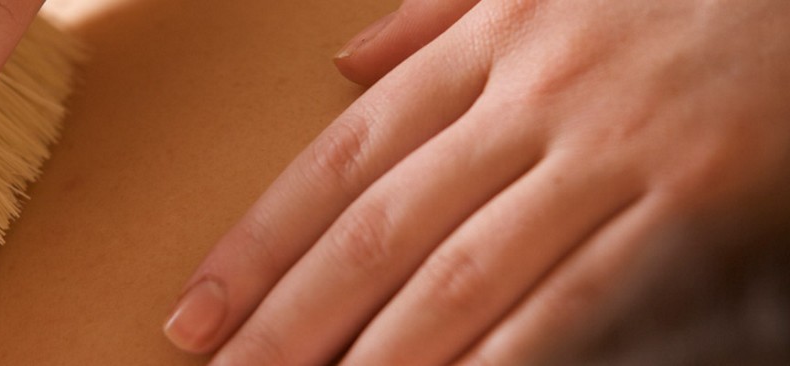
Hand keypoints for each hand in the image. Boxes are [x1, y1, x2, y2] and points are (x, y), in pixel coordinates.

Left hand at [165, 0, 789, 362]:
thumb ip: (440, 14)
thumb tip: (343, 63)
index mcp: (490, 41)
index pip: (341, 159)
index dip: (259, 243)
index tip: (197, 309)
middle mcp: (533, 97)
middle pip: (380, 227)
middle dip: (290, 316)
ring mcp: (610, 152)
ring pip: (461, 274)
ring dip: (375, 354)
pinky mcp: (687, 204)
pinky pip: (571, 301)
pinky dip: (498, 360)